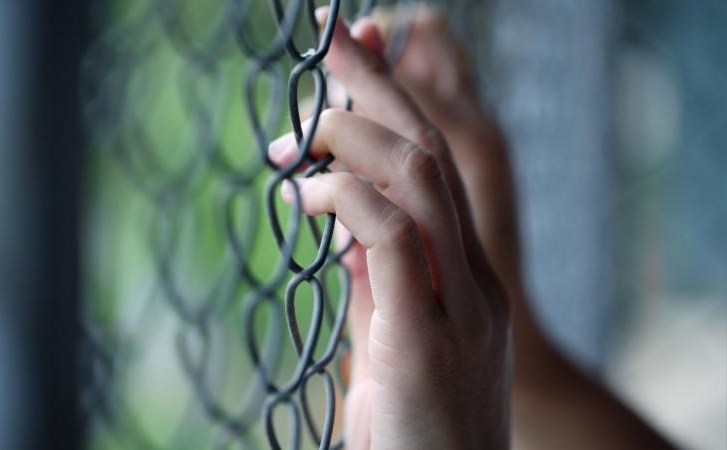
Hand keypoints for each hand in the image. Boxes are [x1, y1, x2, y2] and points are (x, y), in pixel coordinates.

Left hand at [269, 9, 510, 448]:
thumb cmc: (417, 432)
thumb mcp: (392, 342)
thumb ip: (376, 282)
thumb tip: (343, 224)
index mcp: (468, 278)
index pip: (435, 163)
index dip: (395, 98)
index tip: (355, 48)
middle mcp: (475, 281)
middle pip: (430, 151)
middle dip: (376, 83)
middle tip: (328, 35)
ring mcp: (462, 309)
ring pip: (420, 179)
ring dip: (353, 134)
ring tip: (299, 134)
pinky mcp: (428, 343)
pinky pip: (394, 240)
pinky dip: (346, 199)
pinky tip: (305, 196)